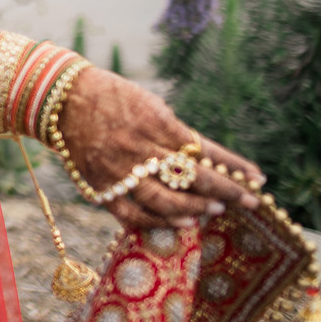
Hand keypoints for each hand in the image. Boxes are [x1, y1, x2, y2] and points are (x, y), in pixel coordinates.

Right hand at [55, 68, 264, 229]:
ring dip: (195, 210)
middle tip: (249, 202)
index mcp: (156, 123)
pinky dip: (158, 223)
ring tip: (215, 211)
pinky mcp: (99, 186)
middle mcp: (140, 148)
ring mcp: (119, 170)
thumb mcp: (150, 105)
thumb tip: (206, 159)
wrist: (62, 99)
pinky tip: (181, 224)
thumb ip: (175, 133)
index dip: (234, 167)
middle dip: (226, 191)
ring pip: (165, 201)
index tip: (259, 179)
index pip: (205, 150)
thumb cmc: (112, 97)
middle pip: (192, 177)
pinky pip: (132, 214)